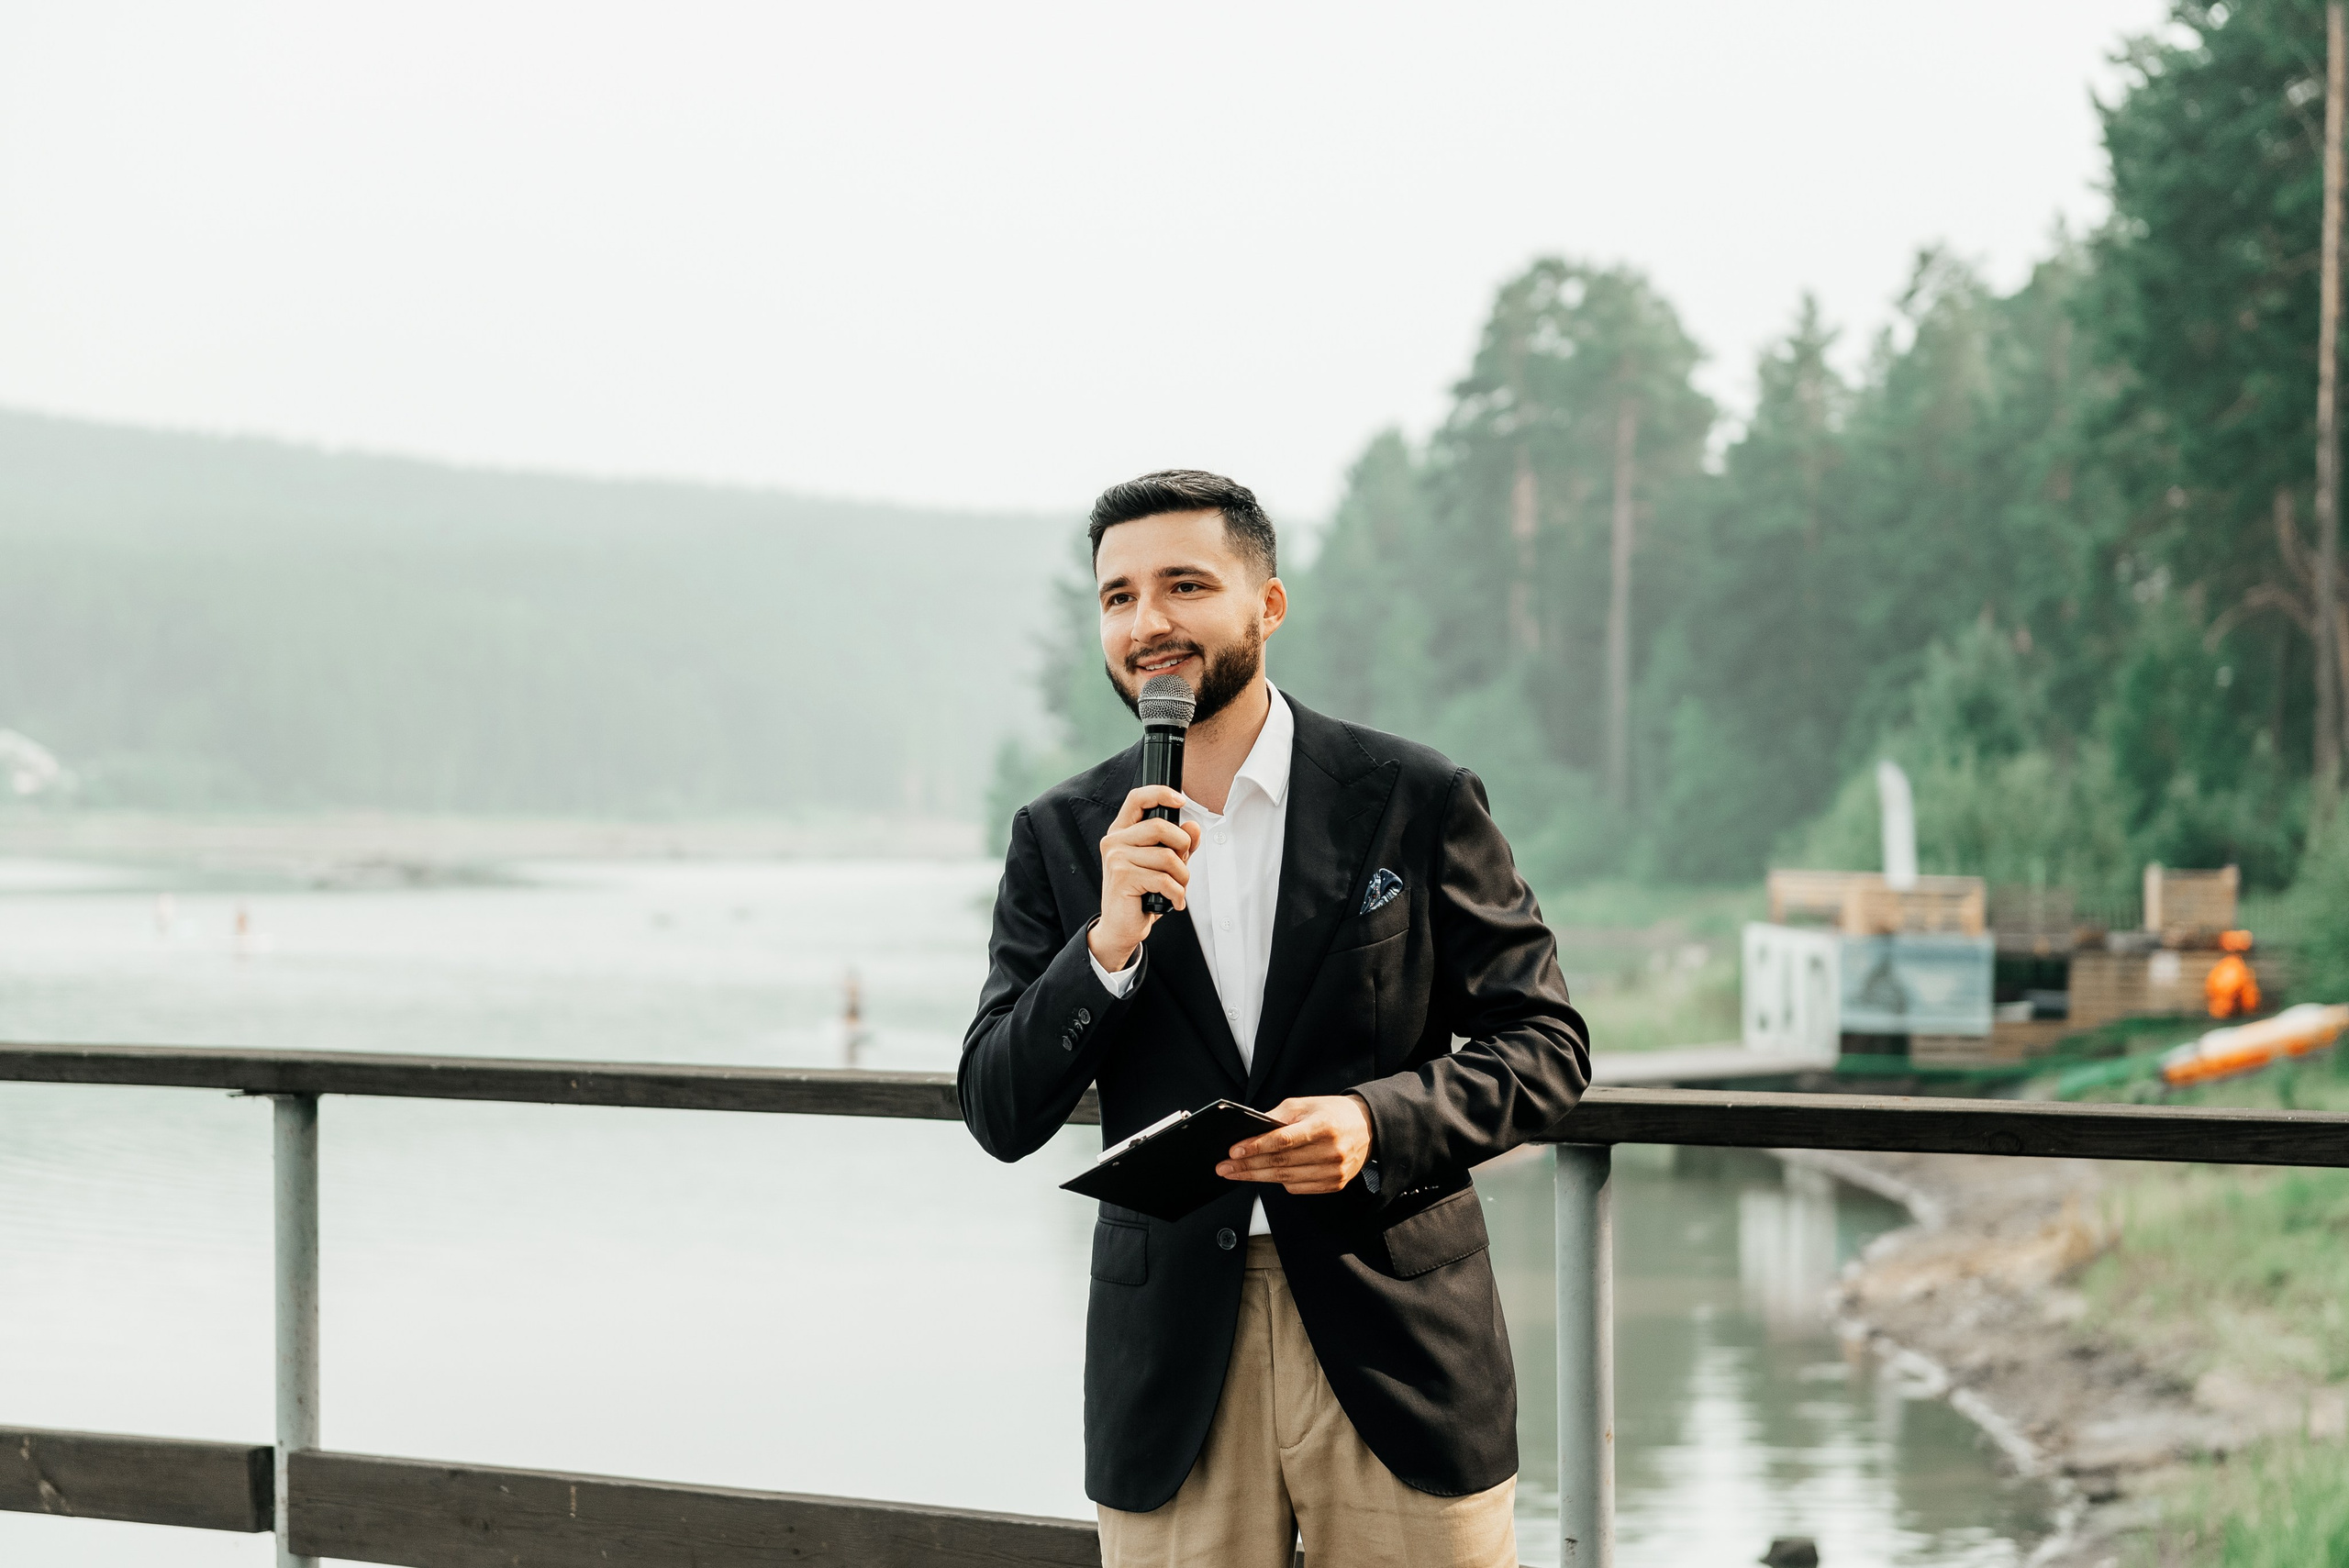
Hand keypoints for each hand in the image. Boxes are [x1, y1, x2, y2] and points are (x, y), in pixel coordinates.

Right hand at [1090, 785, 1202, 971]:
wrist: (1120, 927)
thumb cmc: (1141, 894)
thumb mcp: (1164, 865)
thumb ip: (1179, 845)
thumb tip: (1194, 827)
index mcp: (1122, 831)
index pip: (1137, 798)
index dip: (1160, 793)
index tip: (1181, 800)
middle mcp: (1115, 841)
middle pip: (1160, 827)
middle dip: (1182, 847)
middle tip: (1182, 868)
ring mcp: (1116, 858)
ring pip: (1167, 857)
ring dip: (1182, 877)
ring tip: (1177, 889)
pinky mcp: (1123, 877)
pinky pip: (1164, 879)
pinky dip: (1177, 894)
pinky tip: (1174, 902)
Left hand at [1217, 1095, 1373, 1194]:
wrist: (1367, 1128)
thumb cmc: (1332, 1113)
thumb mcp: (1305, 1104)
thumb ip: (1278, 1116)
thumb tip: (1250, 1132)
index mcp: (1324, 1126)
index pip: (1283, 1140)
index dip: (1256, 1146)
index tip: (1233, 1151)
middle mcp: (1331, 1151)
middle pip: (1281, 1162)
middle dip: (1247, 1166)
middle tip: (1224, 1167)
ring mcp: (1334, 1171)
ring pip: (1286, 1178)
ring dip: (1257, 1177)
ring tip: (1235, 1174)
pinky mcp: (1334, 1184)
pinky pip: (1298, 1188)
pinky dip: (1279, 1182)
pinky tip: (1265, 1175)